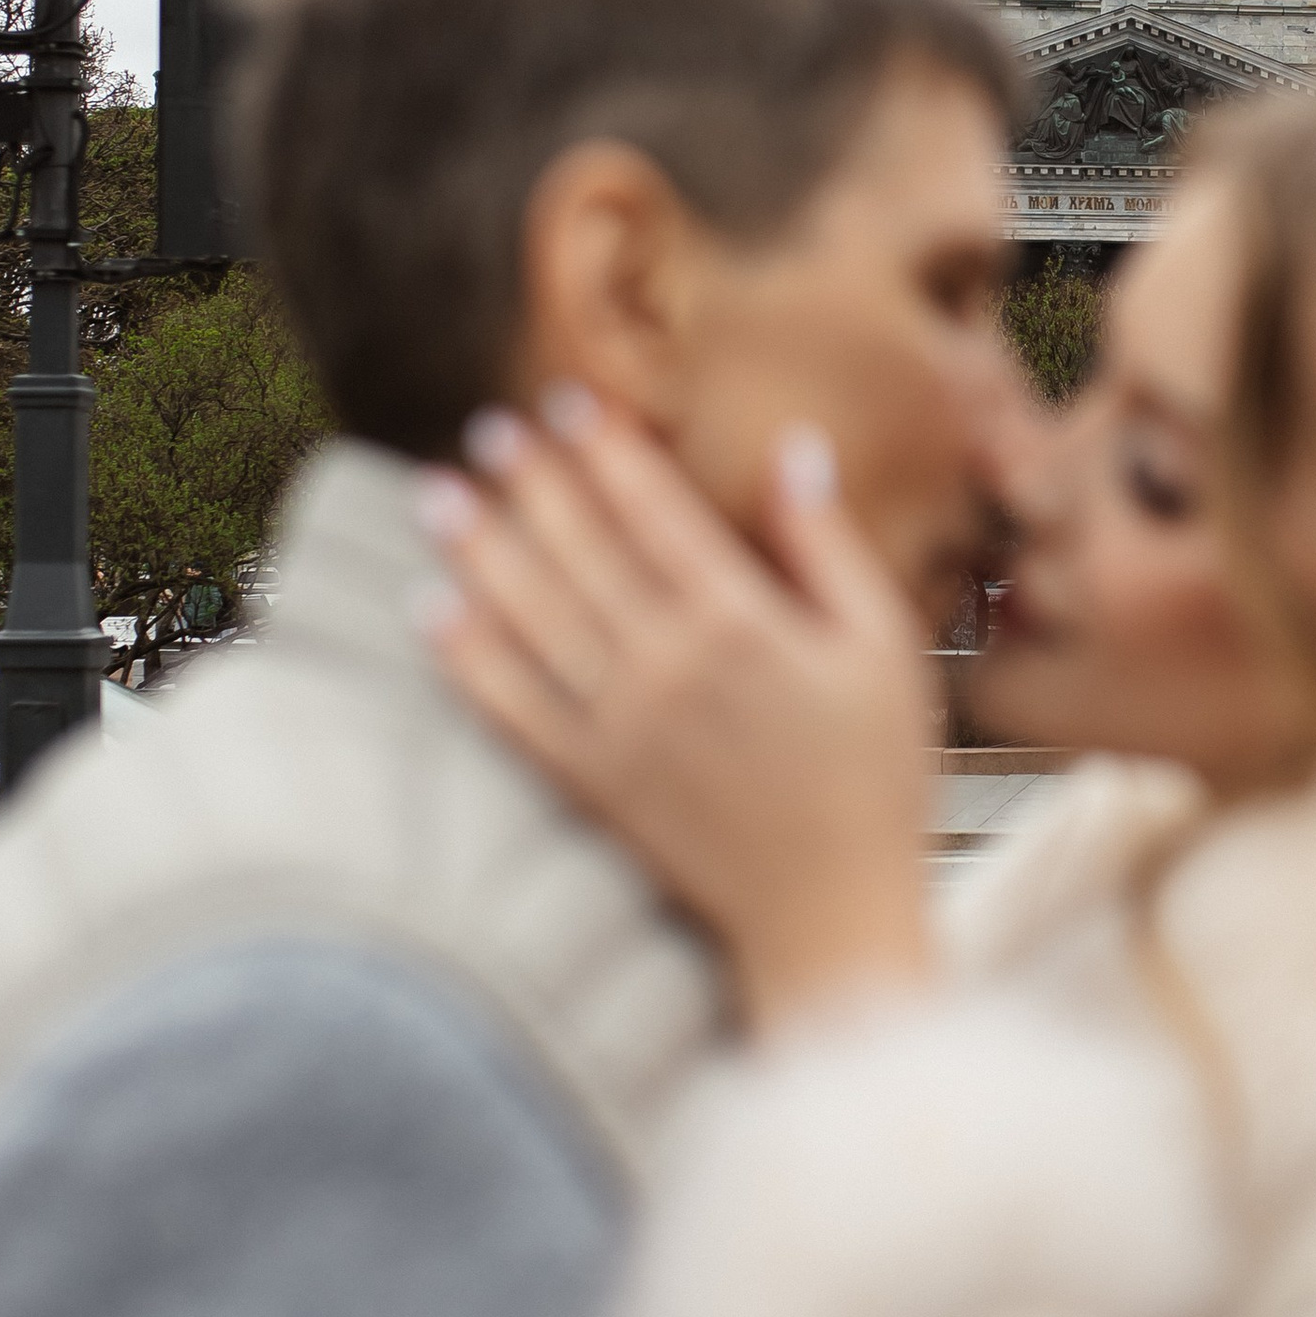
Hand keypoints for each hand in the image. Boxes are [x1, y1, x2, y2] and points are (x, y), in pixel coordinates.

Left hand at [418, 392, 937, 1032]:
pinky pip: (511, 709)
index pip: (653, 511)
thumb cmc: (875, 778)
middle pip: (579, 551)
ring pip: (531, 618)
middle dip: (529, 483)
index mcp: (743, 622)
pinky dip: (466, 658)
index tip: (568, 402)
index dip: (605, 450)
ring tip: (436, 496)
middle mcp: (668, 666)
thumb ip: (829, 547)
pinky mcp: (592, 784)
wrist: (832, 914)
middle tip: (486, 430)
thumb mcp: (883, 648)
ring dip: (478, 551)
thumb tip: (797, 449)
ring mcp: (620, 727)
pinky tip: (432, 613)